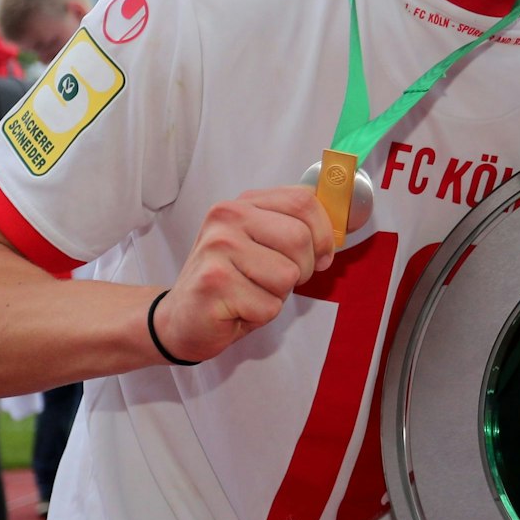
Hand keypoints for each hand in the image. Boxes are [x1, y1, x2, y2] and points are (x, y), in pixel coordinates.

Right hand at [155, 187, 334, 363]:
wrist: (181, 319)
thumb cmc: (228, 283)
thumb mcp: (261, 246)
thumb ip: (293, 228)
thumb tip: (339, 230)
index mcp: (242, 204)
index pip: (303, 200)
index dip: (324, 232)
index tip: (322, 254)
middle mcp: (227, 218)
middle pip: (301, 238)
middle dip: (303, 269)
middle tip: (278, 282)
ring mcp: (218, 249)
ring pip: (288, 275)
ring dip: (278, 295)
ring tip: (251, 293)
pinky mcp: (214, 283)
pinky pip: (269, 305)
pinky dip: (260, 315)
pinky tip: (237, 309)